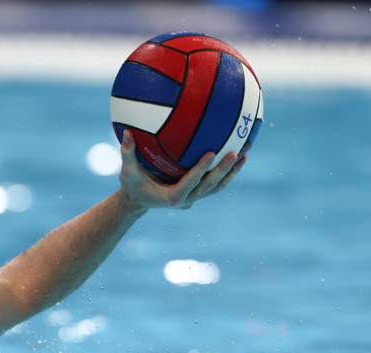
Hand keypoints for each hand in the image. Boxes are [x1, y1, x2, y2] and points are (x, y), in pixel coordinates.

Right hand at [119, 129, 246, 211]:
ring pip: (216, 187)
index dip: (201, 169)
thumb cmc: (132, 185)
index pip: (190, 182)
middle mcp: (186, 200)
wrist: (137, 202)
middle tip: (235, 153)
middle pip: (209, 186)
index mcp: (171, 197)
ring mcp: (193, 198)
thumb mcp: (127, 171)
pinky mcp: (197, 195)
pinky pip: (215, 184)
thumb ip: (127, 153)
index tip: (212, 153)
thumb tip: (126, 132)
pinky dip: (227, 173)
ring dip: (231, 172)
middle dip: (223, 170)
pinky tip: (237, 158)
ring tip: (244, 155)